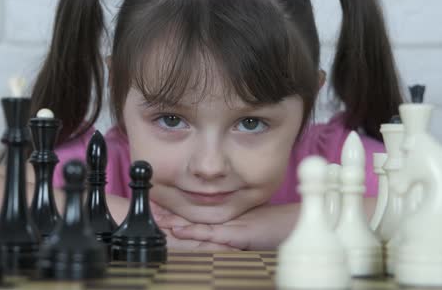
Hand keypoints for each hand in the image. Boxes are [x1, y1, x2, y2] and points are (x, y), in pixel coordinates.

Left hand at [162, 203, 299, 250]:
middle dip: (169, 213)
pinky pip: (210, 234)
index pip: (194, 213)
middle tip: (149, 207)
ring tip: (155, 216)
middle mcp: (222, 218)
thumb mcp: (246, 228)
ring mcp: (227, 225)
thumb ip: (229, 230)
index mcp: (223, 216)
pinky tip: (178, 231)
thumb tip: (214, 233)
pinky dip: (194, 232)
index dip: (175, 210)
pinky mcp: (234, 234)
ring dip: (174, 220)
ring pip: (195, 223)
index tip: (157, 206)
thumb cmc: (272, 227)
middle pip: (190, 215)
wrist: (291, 225)